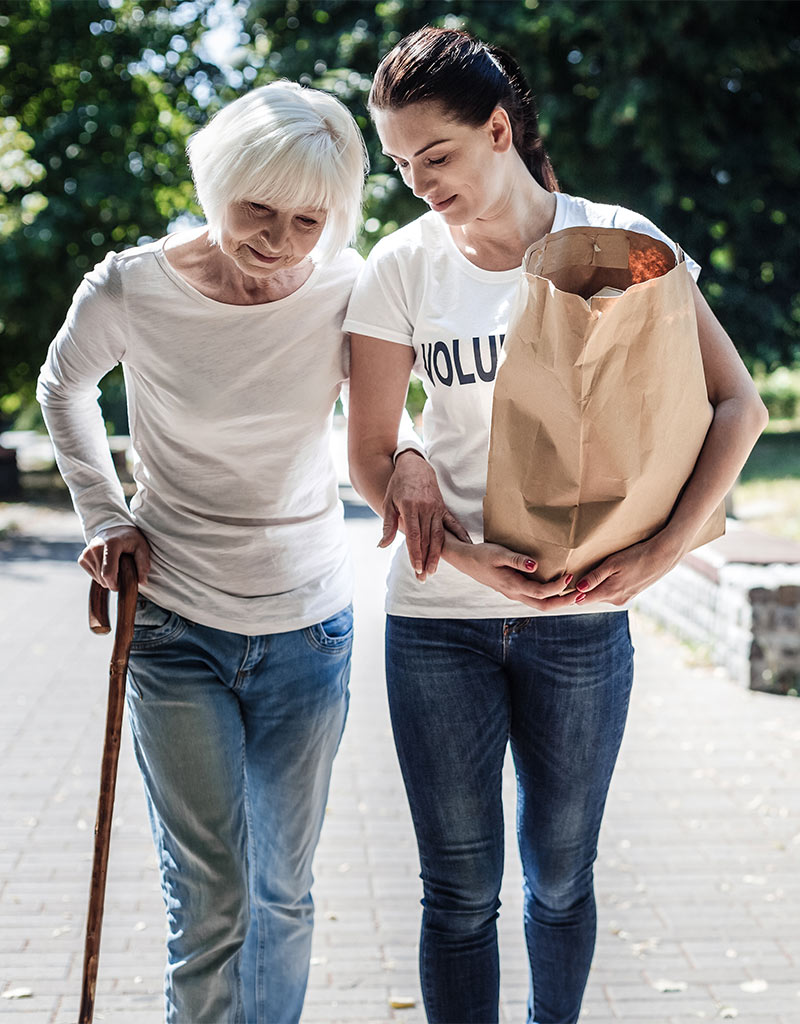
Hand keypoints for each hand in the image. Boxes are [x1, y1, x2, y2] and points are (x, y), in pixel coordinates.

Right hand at [78, 525, 150, 590]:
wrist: (114, 530)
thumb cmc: (130, 539)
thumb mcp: (142, 548)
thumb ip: (143, 564)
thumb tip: (142, 582)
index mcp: (111, 544)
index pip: (108, 574)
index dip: (116, 584)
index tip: (122, 585)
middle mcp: (95, 547)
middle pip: (103, 578)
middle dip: (114, 581)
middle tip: (122, 571)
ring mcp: (87, 553)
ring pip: (98, 579)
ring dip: (108, 578)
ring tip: (115, 565)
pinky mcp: (82, 558)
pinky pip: (92, 575)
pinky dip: (101, 575)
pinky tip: (107, 565)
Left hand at [380, 451, 470, 579]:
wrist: (414, 466)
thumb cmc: (397, 485)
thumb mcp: (388, 503)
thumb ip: (387, 525)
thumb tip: (381, 545)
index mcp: (410, 507)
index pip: (414, 535)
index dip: (416, 553)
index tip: (416, 568)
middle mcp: (426, 508)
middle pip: (427, 539)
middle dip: (425, 560)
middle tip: (423, 578)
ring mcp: (437, 508)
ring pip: (439, 535)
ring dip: (437, 554)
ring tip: (434, 570)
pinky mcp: (443, 508)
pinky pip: (453, 524)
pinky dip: (459, 536)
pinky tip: (465, 547)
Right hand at [446, 539, 571, 607]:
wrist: (466, 561)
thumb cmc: (482, 555)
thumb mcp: (499, 553)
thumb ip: (517, 560)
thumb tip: (535, 565)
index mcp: (512, 585)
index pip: (540, 592)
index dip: (557, 587)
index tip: (570, 576)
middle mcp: (514, 594)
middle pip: (544, 606)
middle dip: (564, 602)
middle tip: (581, 594)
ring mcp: (514, 594)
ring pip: (540, 605)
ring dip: (558, 602)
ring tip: (575, 594)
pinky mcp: (514, 591)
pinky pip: (535, 599)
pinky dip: (549, 597)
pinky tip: (558, 589)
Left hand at [566, 532, 683, 608]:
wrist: (662, 556)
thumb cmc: (636, 556)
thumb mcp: (613, 563)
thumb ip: (595, 577)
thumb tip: (578, 589)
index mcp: (610, 593)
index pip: (582, 599)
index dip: (571, 593)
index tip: (562, 585)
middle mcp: (616, 600)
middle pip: (590, 598)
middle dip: (582, 589)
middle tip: (573, 575)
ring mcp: (624, 599)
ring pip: (601, 595)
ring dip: (595, 587)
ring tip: (592, 573)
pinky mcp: (630, 595)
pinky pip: (611, 593)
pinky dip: (606, 586)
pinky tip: (609, 575)